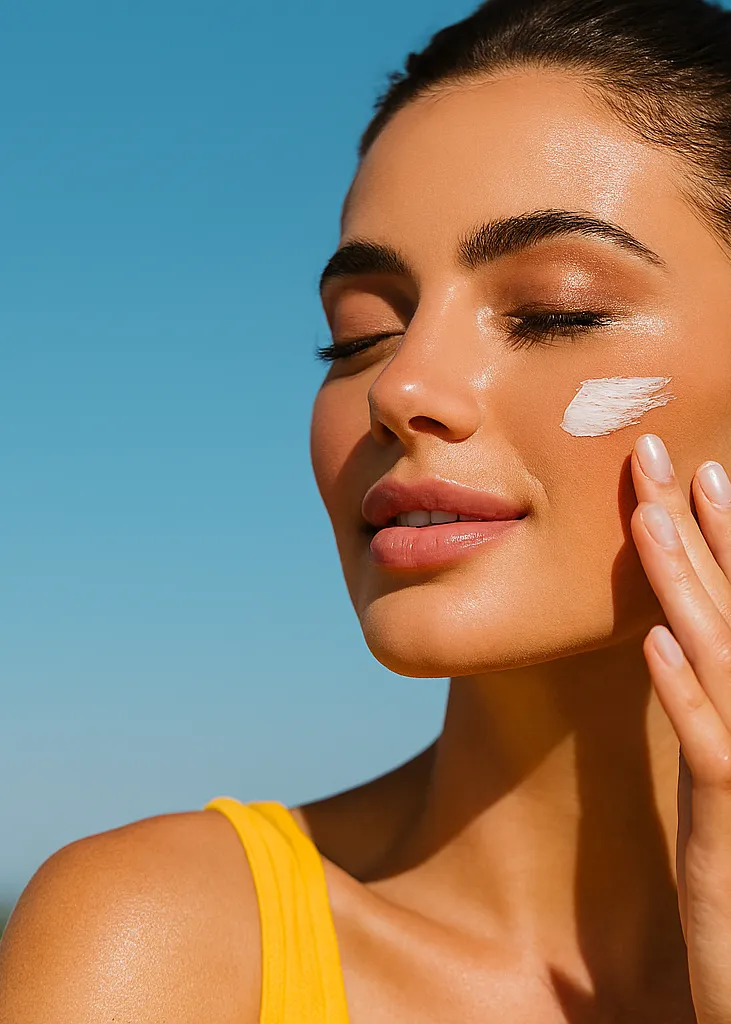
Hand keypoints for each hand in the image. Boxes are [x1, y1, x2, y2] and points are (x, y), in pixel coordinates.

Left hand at [631, 432, 730, 1022]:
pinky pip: (710, 745)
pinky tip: (654, 642)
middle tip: (670, 458)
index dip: (725, 540)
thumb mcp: (724, 769)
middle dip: (706, 531)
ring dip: (686, 583)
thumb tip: (673, 638)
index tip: (696, 474)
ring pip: (722, 657)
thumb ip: (708, 707)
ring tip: (651, 517)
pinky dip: (684, 690)